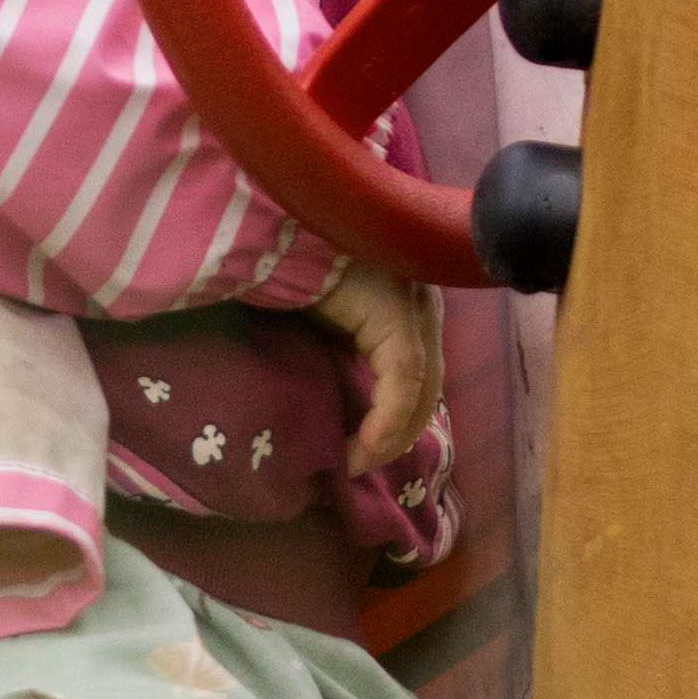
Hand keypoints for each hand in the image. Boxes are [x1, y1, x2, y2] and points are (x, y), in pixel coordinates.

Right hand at [311, 259, 443, 475]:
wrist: (270, 236)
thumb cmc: (290, 271)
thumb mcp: (325, 321)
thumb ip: (344, 350)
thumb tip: (338, 401)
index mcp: (410, 302)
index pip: (419, 375)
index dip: (398, 421)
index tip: (363, 454)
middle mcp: (423, 302)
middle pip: (427, 386)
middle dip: (398, 433)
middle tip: (361, 463)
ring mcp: (414, 304)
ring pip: (420, 388)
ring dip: (391, 434)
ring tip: (357, 461)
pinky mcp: (395, 313)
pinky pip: (402, 382)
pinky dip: (385, 421)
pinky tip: (362, 446)